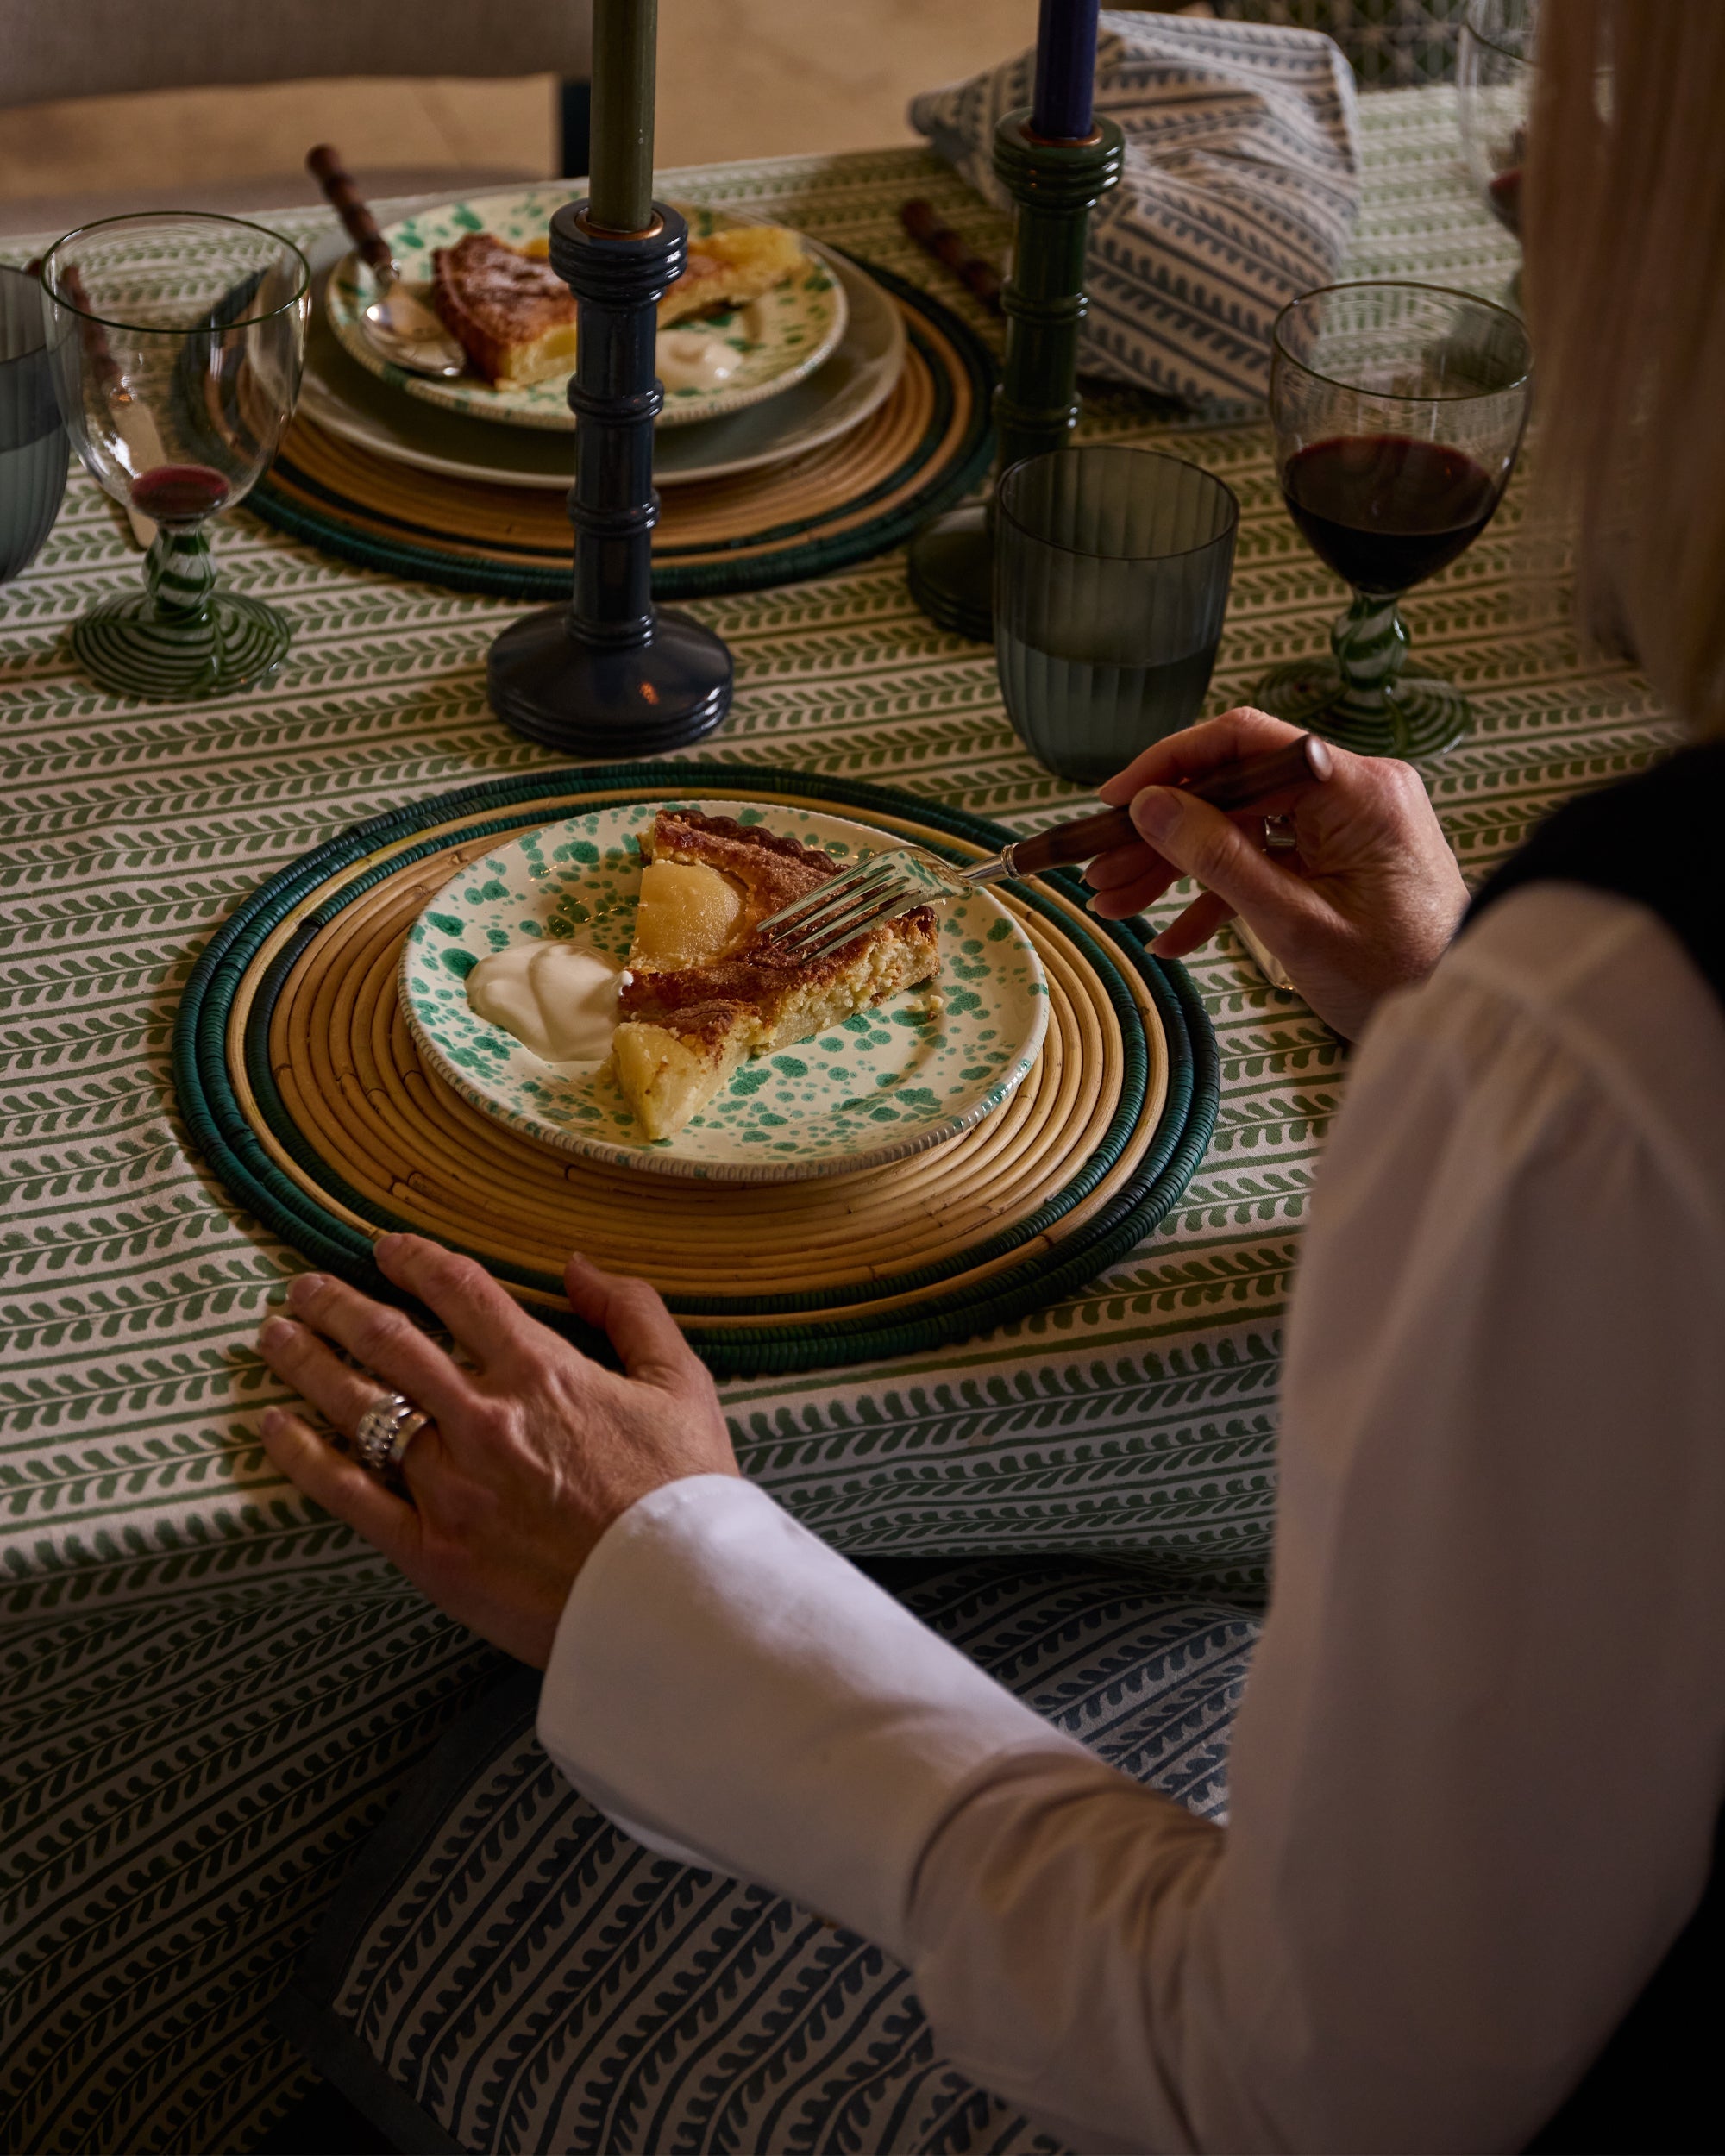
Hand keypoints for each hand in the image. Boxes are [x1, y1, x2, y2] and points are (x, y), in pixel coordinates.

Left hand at [254, 1234, 736, 1667]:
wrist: (676, 1603)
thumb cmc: (686, 1495)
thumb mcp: (682, 1384)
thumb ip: (631, 1312)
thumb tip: (577, 1265)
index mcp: (542, 1372)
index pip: (460, 1292)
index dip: (415, 1259)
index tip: (385, 1248)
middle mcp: (483, 1418)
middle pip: (388, 1341)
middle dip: (337, 1305)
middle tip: (303, 1288)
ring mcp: (449, 1485)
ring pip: (357, 1408)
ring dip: (307, 1364)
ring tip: (274, 1338)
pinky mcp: (430, 1550)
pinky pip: (348, 1495)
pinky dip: (303, 1456)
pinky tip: (272, 1428)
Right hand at [1085, 708, 1467, 1038]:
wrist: (1464, 1019)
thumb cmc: (1400, 978)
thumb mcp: (1295, 923)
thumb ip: (1219, 859)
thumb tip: (1151, 807)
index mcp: (1355, 789)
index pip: (1244, 742)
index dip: (1169, 765)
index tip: (1115, 802)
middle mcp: (1353, 791)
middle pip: (1233, 790)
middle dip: (1161, 835)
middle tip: (1101, 870)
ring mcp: (1347, 825)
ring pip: (1240, 829)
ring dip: (1177, 869)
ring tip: (1117, 906)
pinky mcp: (1341, 858)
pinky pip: (1267, 861)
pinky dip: (1219, 896)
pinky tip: (1172, 936)